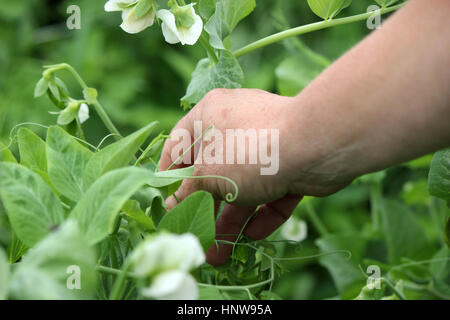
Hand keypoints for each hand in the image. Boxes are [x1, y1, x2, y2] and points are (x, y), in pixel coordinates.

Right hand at [159, 88, 349, 264]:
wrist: (317, 145)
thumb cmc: (248, 151)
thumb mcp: (207, 175)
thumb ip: (187, 193)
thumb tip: (173, 206)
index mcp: (208, 115)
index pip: (178, 145)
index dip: (169, 177)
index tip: (166, 205)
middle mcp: (235, 127)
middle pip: (213, 174)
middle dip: (205, 211)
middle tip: (198, 238)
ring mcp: (264, 146)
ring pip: (242, 187)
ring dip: (230, 221)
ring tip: (218, 256)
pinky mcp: (289, 165)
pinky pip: (270, 191)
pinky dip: (261, 212)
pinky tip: (253, 235)